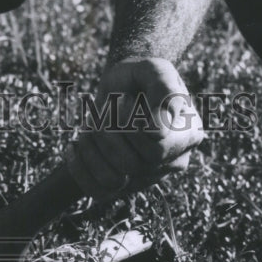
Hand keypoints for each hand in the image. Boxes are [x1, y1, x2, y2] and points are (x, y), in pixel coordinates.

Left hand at [67, 57, 204, 199]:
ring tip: (90, 123)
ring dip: (92, 149)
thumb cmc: (140, 77)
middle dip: (108, 133)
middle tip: (104, 108)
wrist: (121, 88)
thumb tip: (163, 125)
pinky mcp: (123, 186)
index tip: (123, 99)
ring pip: (113, 180)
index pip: (157, 148)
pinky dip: (78, 168)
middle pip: (133, 165)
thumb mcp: (155, 69)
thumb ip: (164, 88)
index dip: (131, 126)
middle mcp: (172, 162)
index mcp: (188, 135)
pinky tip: (73, 146)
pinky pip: (97, 191)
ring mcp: (148, 178)